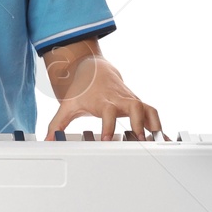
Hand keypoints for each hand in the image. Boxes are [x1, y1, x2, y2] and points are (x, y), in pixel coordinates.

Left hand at [43, 56, 161, 140]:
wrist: (93, 69)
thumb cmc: (81, 89)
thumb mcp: (67, 106)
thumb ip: (56, 125)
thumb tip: (47, 140)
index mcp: (102, 100)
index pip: (108, 111)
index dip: (108, 125)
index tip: (107, 139)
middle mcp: (119, 99)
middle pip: (134, 106)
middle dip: (139, 122)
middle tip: (140, 139)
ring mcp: (130, 100)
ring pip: (148, 108)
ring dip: (154, 124)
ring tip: (157, 142)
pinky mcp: (138, 103)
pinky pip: (152, 112)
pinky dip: (158, 124)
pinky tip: (163, 138)